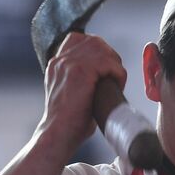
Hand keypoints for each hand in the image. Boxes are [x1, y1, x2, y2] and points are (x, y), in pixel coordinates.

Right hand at [38, 32, 126, 158]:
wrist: (58, 135)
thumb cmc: (69, 124)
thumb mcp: (72, 94)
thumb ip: (83, 80)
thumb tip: (106, 78)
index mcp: (56, 64)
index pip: (79, 39)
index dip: (97, 51)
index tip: (105, 70)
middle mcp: (60, 60)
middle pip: (93, 41)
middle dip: (110, 56)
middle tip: (115, 77)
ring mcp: (68, 63)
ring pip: (102, 49)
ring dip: (114, 65)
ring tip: (116, 82)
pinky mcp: (79, 71)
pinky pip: (108, 63)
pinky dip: (117, 73)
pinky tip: (116, 86)